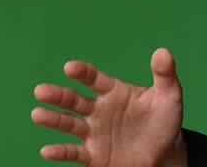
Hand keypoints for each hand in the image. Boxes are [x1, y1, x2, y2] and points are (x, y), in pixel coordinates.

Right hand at [31, 47, 187, 166]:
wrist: (164, 155)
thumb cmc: (164, 122)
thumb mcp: (169, 97)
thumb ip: (165, 75)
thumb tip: (163, 51)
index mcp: (113, 92)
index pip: (94, 79)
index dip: (82, 73)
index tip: (69, 67)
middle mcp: (98, 110)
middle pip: (74, 100)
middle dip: (58, 95)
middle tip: (41, 90)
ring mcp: (93, 132)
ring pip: (69, 124)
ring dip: (53, 119)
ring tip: (37, 114)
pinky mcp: (93, 155)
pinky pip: (74, 152)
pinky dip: (60, 152)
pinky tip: (47, 151)